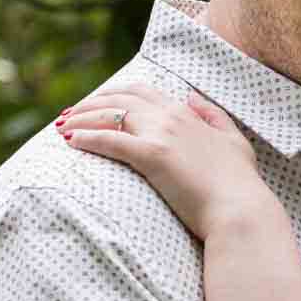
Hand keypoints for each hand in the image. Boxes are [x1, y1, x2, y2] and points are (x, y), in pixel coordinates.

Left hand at [60, 84, 277, 239]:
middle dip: (90, 103)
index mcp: (186, 112)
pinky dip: (86, 138)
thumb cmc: (240, 182)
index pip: (141, 90)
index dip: (114, 94)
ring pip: (109, 116)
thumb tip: (191, 96)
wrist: (240, 209)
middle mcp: (171, 116)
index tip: (95, 104)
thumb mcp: (234, 140)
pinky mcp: (152, 156)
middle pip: (119, 98)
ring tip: (60, 128)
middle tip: (69, 114)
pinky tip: (71, 143)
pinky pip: (110, 141)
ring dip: (81, 119)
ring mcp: (161, 134)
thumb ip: (213, 115)